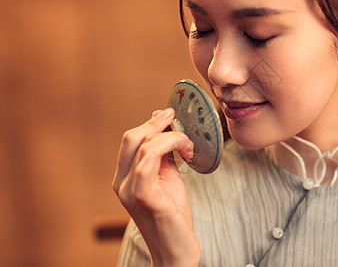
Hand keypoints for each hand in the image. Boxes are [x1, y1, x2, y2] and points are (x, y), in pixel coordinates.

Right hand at [113, 108, 200, 266]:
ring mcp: (130, 191)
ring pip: (144, 146)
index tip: (170, 113)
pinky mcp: (145, 198)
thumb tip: (165, 126)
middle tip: (177, 118)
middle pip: (132, 137)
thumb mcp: (167, 178)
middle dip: (158, 123)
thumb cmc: (173, 215)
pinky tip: (186, 153)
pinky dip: (169, 148)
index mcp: (125, 177)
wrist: (175, 250)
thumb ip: (163, 155)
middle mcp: (121, 183)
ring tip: (188, 146)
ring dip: (172, 138)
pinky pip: (148, 164)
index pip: (131, 139)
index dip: (150, 122)